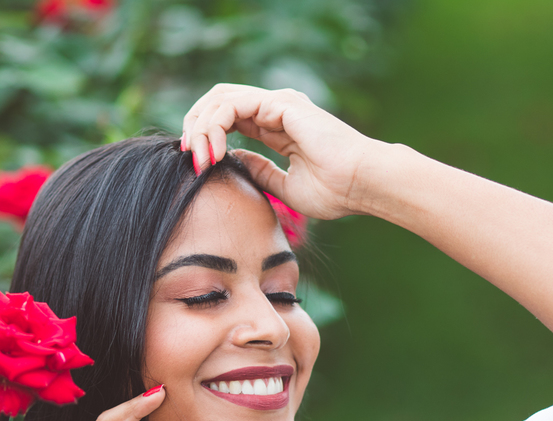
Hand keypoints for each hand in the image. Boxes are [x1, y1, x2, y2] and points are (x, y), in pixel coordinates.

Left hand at [181, 83, 383, 219]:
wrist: (361, 185)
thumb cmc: (336, 191)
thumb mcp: (285, 186)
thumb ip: (260, 170)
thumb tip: (234, 160)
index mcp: (277, 124)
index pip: (228, 116)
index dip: (206, 136)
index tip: (197, 165)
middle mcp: (275, 108)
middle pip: (218, 101)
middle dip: (196, 127)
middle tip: (190, 158)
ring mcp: (278, 102)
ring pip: (220, 98)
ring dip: (201, 127)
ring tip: (199, 158)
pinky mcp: (280, 104)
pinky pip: (232, 104)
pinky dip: (215, 126)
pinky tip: (214, 152)